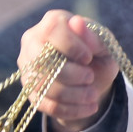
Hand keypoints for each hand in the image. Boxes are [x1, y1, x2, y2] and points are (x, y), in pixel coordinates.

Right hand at [18, 10, 119, 131]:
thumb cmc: (98, 56)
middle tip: (90, 78)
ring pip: (44, 85)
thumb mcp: (105, 46)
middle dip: (71, 74)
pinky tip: (89, 107)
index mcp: (53, 22)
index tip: (88, 58)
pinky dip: (71, 109)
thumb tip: (77, 22)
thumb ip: (94, 37)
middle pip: (42, 60)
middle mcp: (33, 41)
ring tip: (93, 95)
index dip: (71, 46)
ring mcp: (28, 67)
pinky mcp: (30, 91)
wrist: (92, 80)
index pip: (52, 29)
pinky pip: (45, 104)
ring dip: (74, 95)